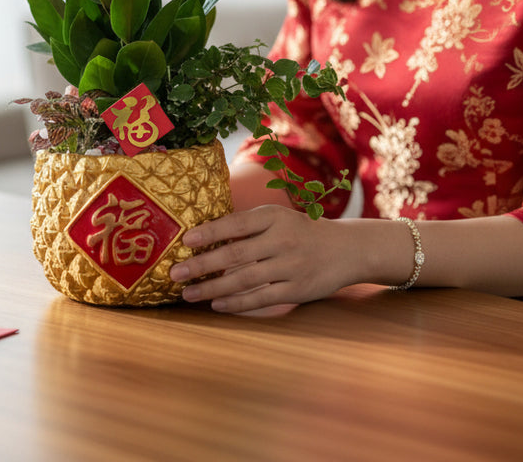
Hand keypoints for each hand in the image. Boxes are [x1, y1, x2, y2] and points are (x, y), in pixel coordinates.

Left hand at [169, 204, 348, 313]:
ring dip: (212, 288)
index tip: (185, 240)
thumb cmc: (301, 231)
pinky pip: (261, 299)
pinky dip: (236, 303)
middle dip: (202, 265)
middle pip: (235, 254)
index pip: (236, 223)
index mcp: (274, 217)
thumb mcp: (278, 218)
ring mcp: (291, 267)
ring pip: (244, 280)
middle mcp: (282, 240)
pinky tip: (216, 304)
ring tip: (189, 293)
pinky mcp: (297, 290)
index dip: (210, 231)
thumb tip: (205, 235)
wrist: (346, 249)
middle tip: (176, 273)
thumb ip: (248, 226)